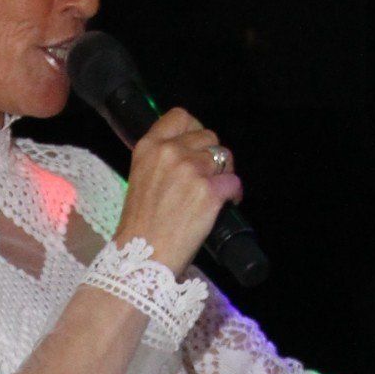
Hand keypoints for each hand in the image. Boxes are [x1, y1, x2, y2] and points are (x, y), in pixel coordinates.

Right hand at [115, 107, 242, 276]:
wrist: (142, 258)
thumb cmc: (140, 227)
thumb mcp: (140, 179)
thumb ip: (161, 161)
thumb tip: (188, 155)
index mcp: (149, 147)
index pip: (180, 116)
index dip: (194, 129)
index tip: (198, 146)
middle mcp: (170, 153)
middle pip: (208, 136)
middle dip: (212, 155)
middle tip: (208, 176)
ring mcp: (191, 171)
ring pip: (224, 156)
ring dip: (224, 173)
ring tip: (217, 191)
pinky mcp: (209, 192)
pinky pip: (234, 183)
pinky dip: (234, 194)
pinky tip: (225, 205)